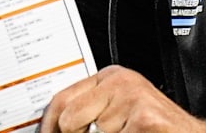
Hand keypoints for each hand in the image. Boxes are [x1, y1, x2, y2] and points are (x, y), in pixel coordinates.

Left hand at [41, 66, 205, 132]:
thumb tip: (56, 126)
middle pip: (67, 116)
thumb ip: (89, 112)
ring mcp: (133, 98)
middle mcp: (121, 82)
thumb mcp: (119, 114)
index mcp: (112, 78)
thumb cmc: (157, 128)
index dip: (49, 125)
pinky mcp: (144, 119)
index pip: (61, 98)